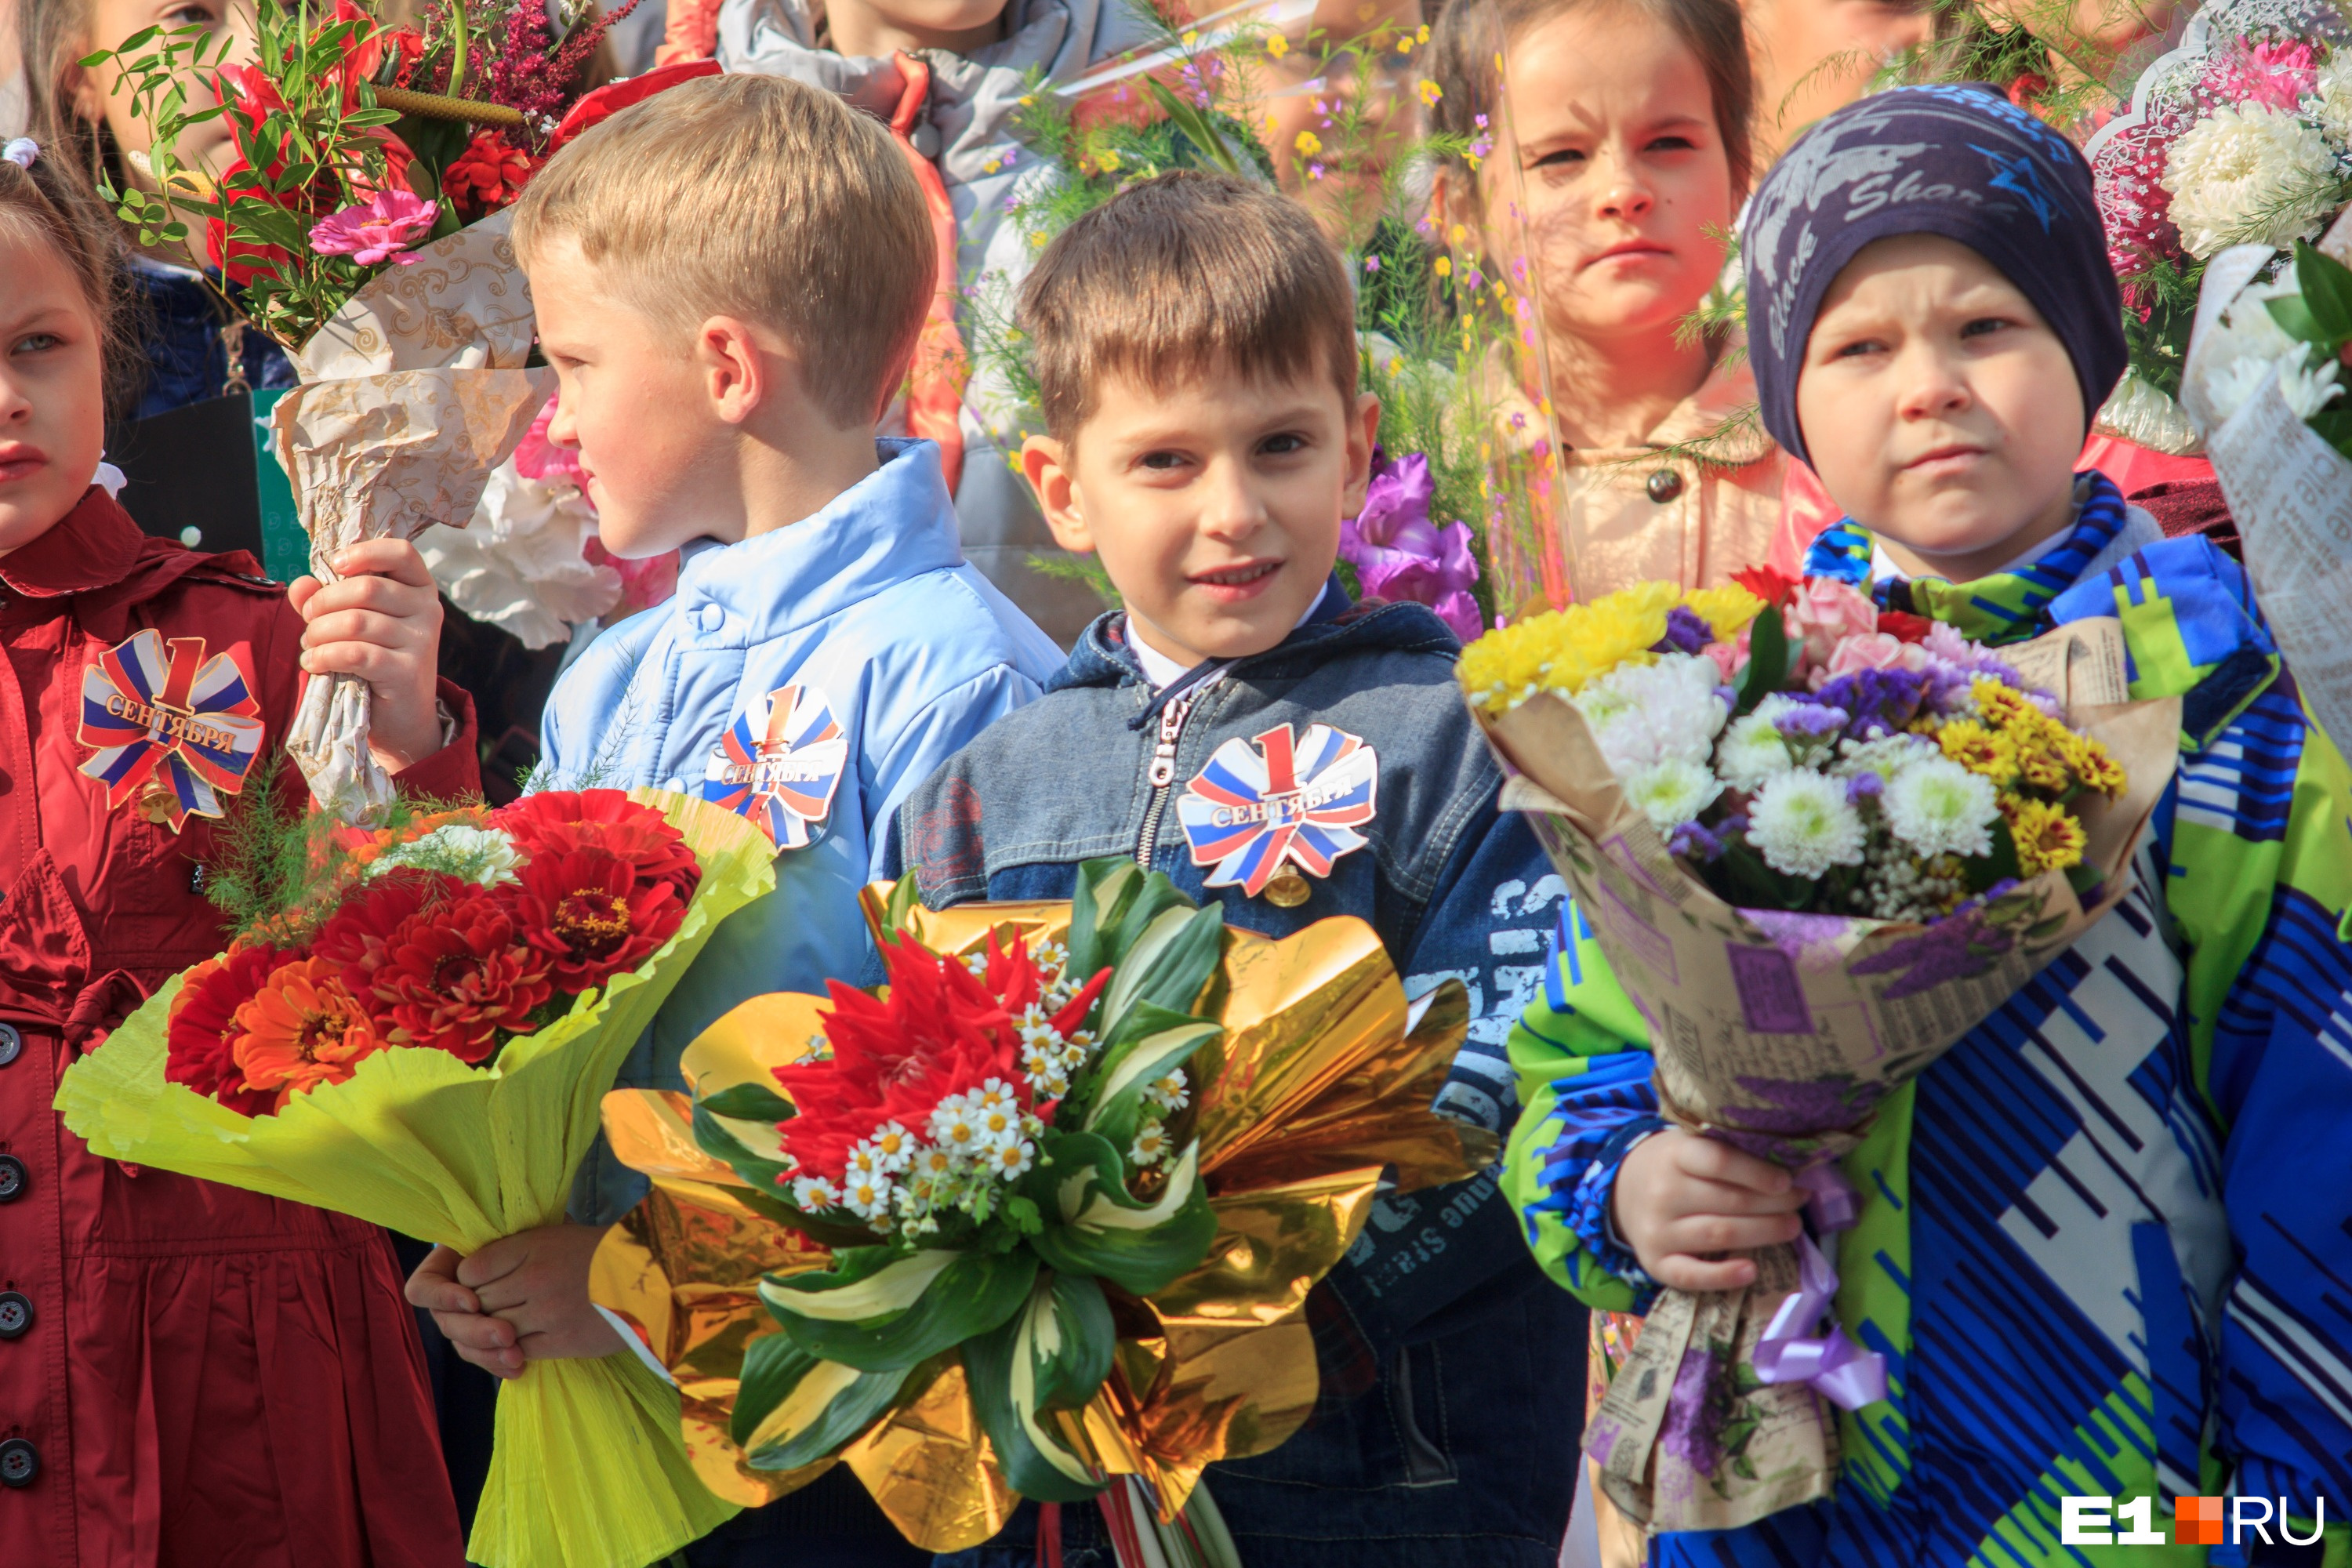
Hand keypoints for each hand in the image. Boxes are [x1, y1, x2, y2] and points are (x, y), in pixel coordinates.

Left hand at [288, 538, 444, 772]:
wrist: (404, 717)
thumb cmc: (376, 661)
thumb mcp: (354, 623)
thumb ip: (325, 600)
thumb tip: (301, 584)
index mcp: (419, 588)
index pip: (401, 552)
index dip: (366, 552)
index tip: (336, 565)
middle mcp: (427, 609)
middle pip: (366, 588)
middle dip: (324, 603)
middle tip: (309, 622)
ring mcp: (421, 641)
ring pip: (355, 622)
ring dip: (318, 634)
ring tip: (311, 646)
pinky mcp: (406, 671)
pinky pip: (355, 653)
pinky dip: (324, 657)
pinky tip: (314, 663)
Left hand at [403, 1225, 621, 1378]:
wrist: (654, 1279)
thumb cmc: (604, 1253)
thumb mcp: (560, 1235)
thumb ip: (520, 1248)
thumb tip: (480, 1265)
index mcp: (535, 1245)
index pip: (474, 1269)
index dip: (469, 1279)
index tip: (479, 1282)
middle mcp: (536, 1278)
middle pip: (481, 1301)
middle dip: (480, 1307)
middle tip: (492, 1307)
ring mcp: (547, 1312)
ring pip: (495, 1329)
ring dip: (495, 1331)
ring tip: (507, 1325)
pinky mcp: (562, 1342)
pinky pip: (518, 1351)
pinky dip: (513, 1350)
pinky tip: (522, 1342)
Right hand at [1611, 1130, 1806, 1292]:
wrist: (1621, 1191)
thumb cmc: (1672, 1166)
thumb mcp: (1688, 1145)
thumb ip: (1726, 1151)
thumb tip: (1787, 1168)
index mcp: (1674, 1155)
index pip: (1718, 1161)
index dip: (1757, 1172)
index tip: (1787, 1180)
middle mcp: (1662, 1193)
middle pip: (1729, 1201)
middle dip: (1774, 1203)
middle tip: (1800, 1202)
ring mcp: (1657, 1231)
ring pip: (1719, 1234)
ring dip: (1763, 1232)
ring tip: (1792, 1227)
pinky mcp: (1655, 1263)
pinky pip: (1691, 1275)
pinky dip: (1723, 1275)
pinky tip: (1751, 1270)